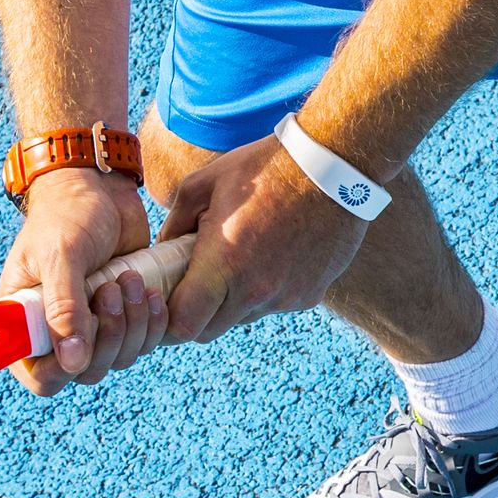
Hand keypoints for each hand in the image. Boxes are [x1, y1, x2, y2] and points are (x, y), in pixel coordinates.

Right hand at [0, 165, 160, 395]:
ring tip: (129, 279)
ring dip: (133, 324)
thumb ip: (64, 307)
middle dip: (108, 335)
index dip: (61, 370)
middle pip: (86, 371)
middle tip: (113, 289)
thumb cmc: (67, 215)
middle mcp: (57, 331)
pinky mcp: (124, 316)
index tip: (83, 339)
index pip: (40, 376)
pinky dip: (152, 322)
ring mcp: (93, 325)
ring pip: (119, 358)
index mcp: (26, 322)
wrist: (100, 189)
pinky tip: (151, 292)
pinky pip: (143, 342)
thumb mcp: (61, 256)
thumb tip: (72, 362)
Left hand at [154, 133, 371, 341]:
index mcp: (224, 263)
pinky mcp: (311, 296)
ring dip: (234, 299)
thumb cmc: (263, 168)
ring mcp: (287, 297)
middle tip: (198, 280)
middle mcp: (256, 290)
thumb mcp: (203, 184)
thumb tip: (163, 252)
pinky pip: (276, 305)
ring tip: (242, 257)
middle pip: (210, 331)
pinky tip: (273, 253)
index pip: (183, 325)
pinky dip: (267, 289)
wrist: (334, 166)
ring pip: (244, 317)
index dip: (169, 317)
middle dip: (197, 313)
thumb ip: (173, 224)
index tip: (169, 296)